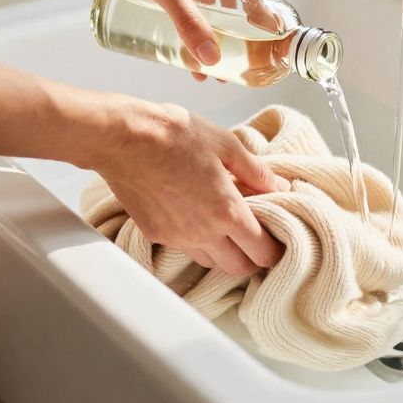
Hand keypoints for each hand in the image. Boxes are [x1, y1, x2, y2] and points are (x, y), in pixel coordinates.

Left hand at [82, 0, 273, 70]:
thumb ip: (189, 24)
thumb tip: (211, 60)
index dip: (270, 22)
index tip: (271, 52)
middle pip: (241, 3)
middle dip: (241, 37)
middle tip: (239, 68)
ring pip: (217, 7)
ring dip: (217, 35)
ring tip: (212, 68)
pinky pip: (196, 5)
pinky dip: (197, 27)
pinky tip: (188, 50)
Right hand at [84, 96, 287, 275]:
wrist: (122, 138)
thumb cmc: (175, 134)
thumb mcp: (226, 144)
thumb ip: (257, 171)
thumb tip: (280, 186)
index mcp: (227, 212)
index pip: (263, 252)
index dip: (275, 250)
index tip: (279, 240)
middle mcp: (203, 233)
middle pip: (238, 268)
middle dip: (252, 258)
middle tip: (255, 236)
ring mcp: (176, 238)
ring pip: (210, 261)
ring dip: (224, 251)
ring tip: (224, 224)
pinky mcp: (154, 234)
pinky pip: (183, 247)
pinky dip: (195, 239)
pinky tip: (194, 214)